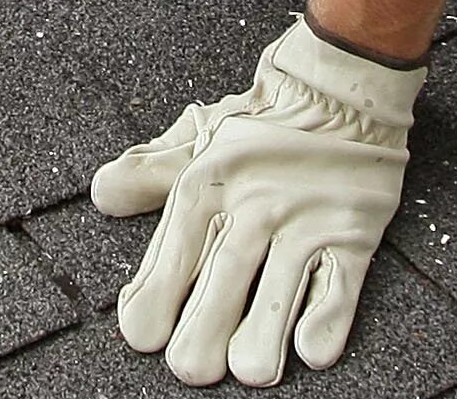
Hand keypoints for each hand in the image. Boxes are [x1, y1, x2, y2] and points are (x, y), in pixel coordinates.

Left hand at [94, 17, 422, 385]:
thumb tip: (103, 193)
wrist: (342, 87)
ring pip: (280, 287)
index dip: (157, 294)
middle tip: (189, 368)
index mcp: (210, 182)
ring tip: (248, 369)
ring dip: (262, 335)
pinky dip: (326, 318)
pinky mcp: (353, 232)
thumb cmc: (262, 122)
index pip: (176, 247)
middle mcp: (255, 203)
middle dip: (203, 330)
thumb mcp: (199, 138)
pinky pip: (341, 283)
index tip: (140, 334)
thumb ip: (151, 173)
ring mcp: (306, 219)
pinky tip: (310, 349)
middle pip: (224, 276)